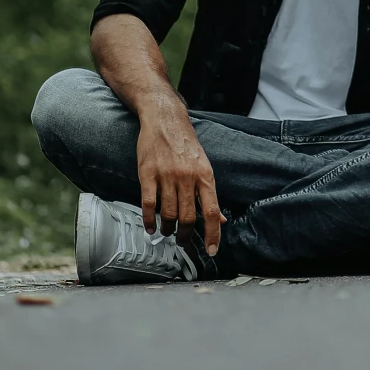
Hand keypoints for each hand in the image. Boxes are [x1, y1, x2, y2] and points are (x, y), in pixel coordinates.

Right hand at [135, 93, 223, 256]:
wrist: (165, 119)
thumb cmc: (185, 144)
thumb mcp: (204, 165)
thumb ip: (210, 193)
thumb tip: (221, 219)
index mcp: (205, 175)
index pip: (212, 211)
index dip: (213, 234)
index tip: (213, 250)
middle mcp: (187, 177)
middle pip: (188, 217)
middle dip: (186, 236)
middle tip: (183, 241)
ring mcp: (167, 175)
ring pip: (168, 214)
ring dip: (168, 229)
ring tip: (168, 231)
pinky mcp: (148, 174)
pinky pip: (148, 204)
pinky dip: (149, 221)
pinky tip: (151, 227)